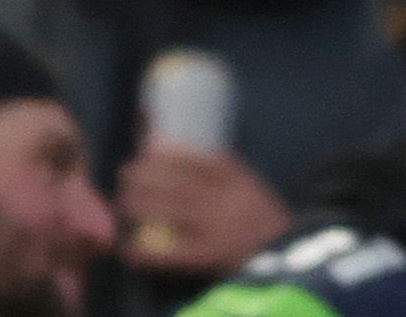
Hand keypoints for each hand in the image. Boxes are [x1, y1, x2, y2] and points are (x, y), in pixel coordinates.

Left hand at [118, 147, 286, 277]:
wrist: (283, 252)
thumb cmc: (259, 216)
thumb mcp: (247, 183)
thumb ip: (220, 168)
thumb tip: (173, 149)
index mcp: (236, 180)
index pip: (199, 160)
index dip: (170, 154)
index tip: (147, 147)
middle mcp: (224, 200)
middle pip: (179, 184)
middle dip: (148, 177)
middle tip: (125, 172)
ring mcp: (215, 229)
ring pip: (172, 212)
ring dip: (143, 205)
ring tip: (123, 200)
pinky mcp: (208, 257)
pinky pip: (172, 253)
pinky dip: (148, 252)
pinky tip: (128, 249)